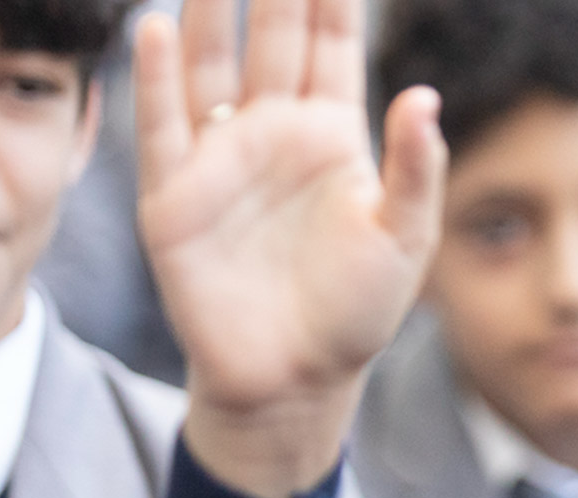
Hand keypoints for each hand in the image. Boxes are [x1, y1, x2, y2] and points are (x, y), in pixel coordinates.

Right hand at [134, 0, 446, 497]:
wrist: (295, 381)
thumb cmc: (356, 313)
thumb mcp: (404, 240)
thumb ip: (415, 169)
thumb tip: (425, 97)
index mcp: (333, 136)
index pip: (333, 46)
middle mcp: (274, 134)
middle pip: (271, 40)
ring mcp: (221, 161)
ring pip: (211, 67)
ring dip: (208, 16)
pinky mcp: (175, 199)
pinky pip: (162, 127)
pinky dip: (156, 78)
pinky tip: (153, 27)